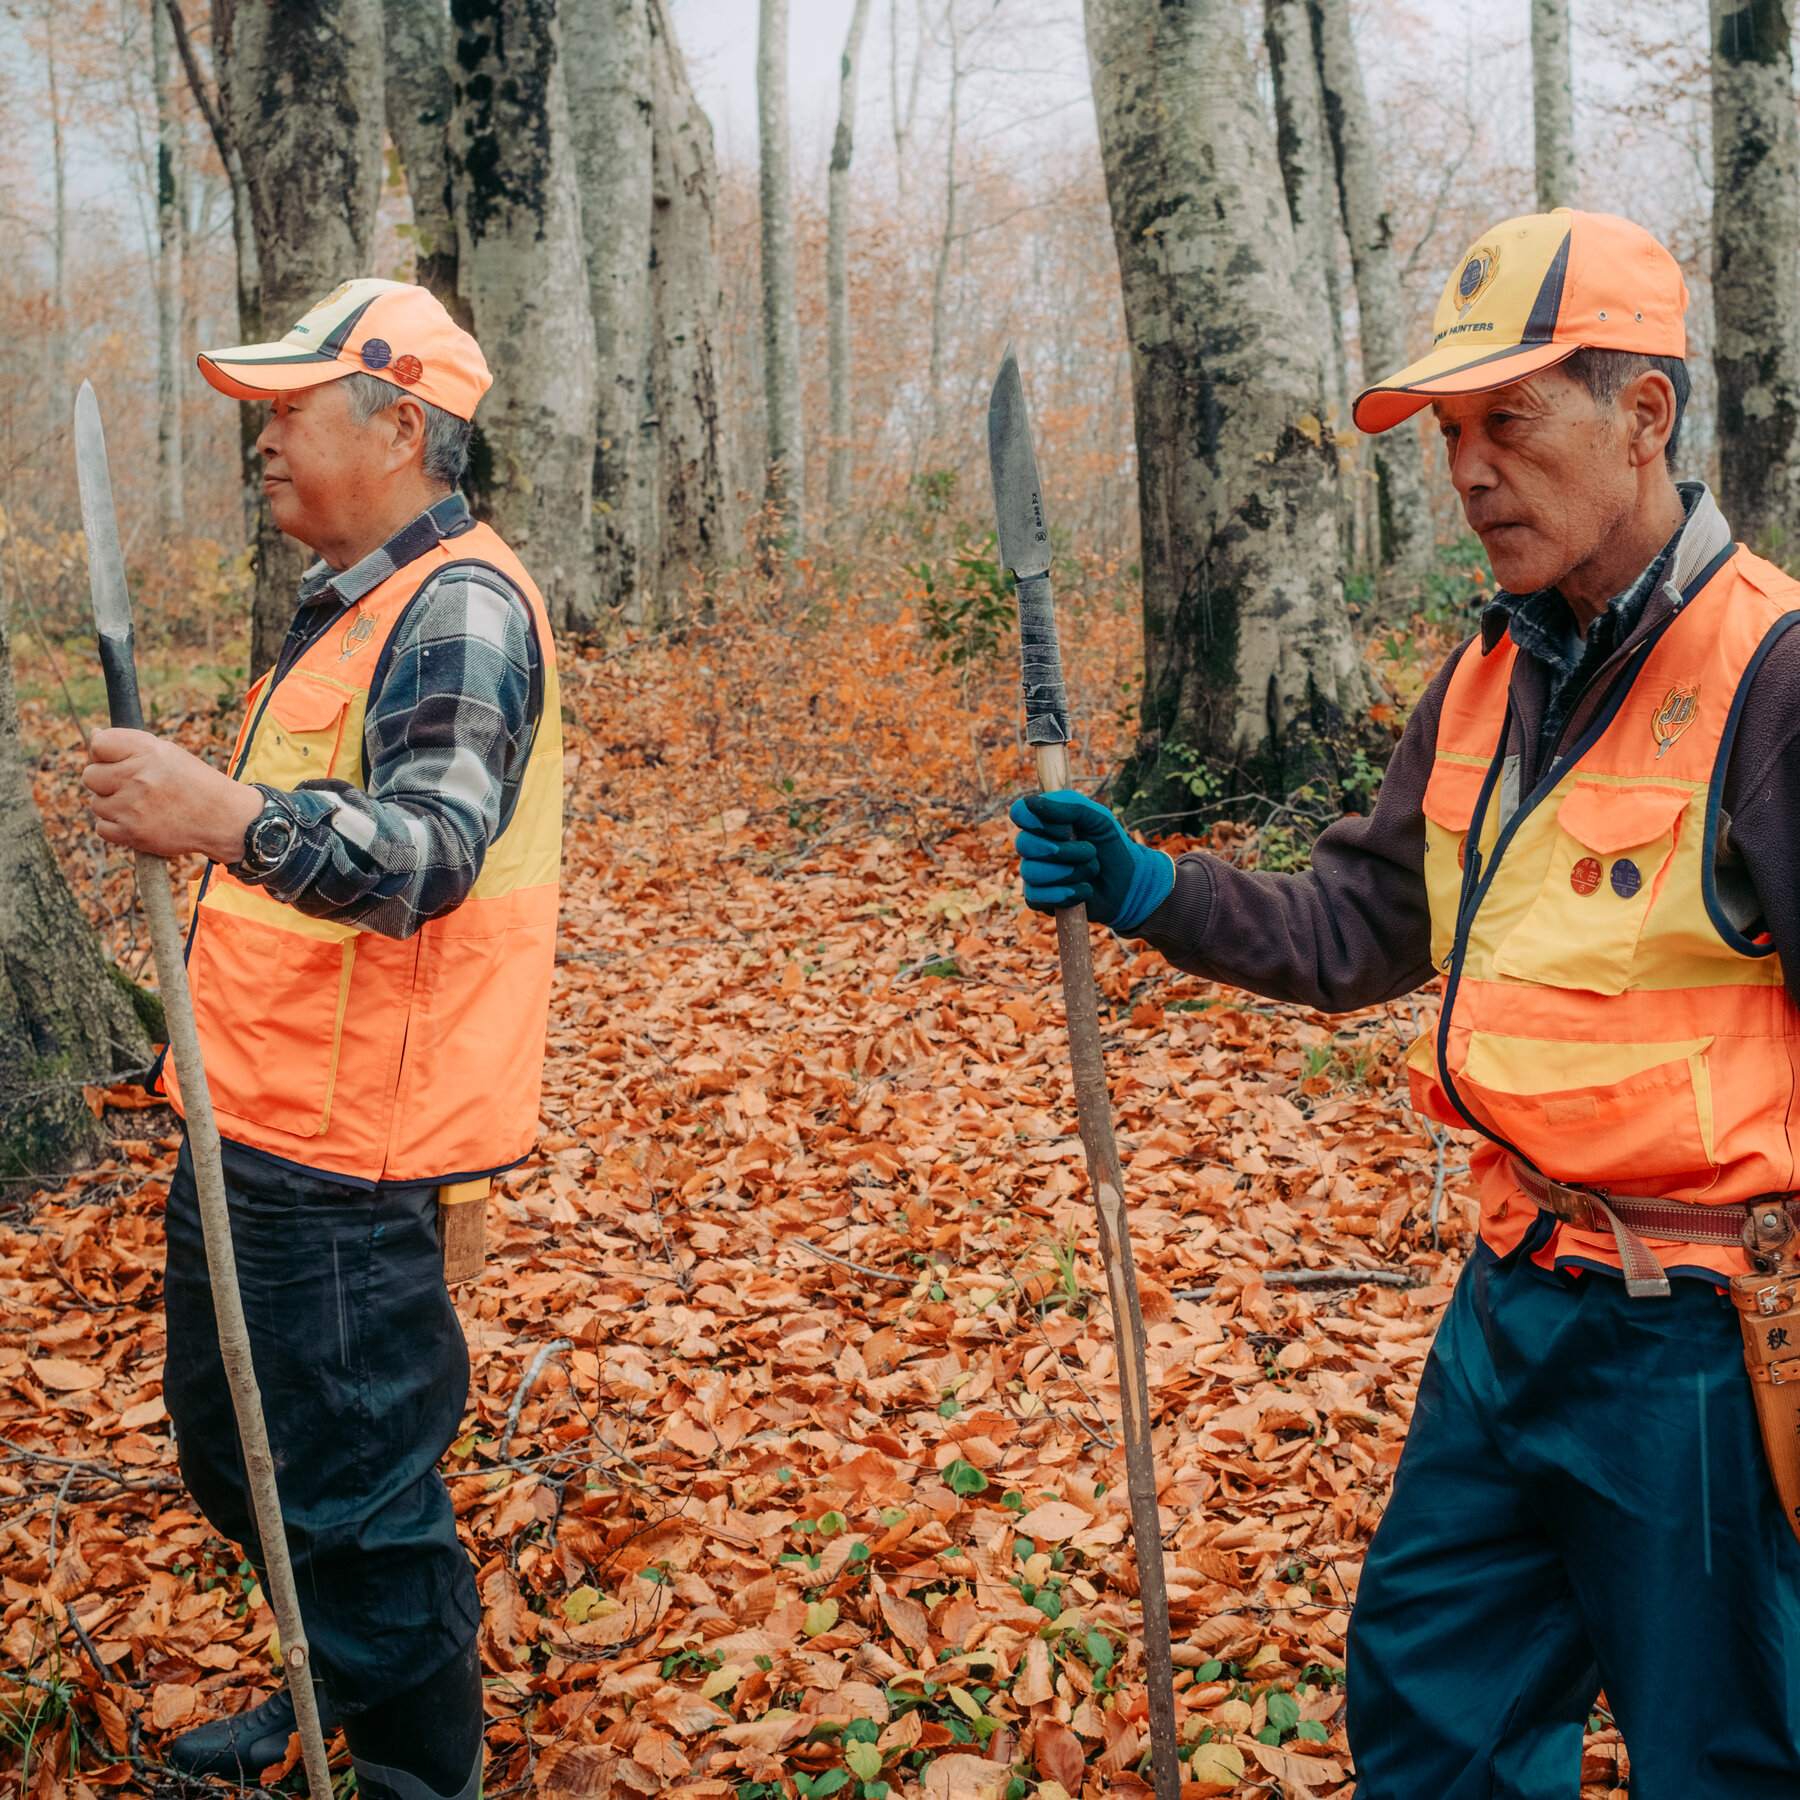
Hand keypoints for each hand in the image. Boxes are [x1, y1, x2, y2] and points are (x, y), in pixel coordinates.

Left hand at [82, 729, 264, 863]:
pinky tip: (138, 821)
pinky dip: (116, 826)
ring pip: (96, 803)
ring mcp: (133, 807)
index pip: (99, 745)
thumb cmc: (195, 783)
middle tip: (131, 786)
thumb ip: (131, 745)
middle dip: (106, 781)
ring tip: (141, 805)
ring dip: (113, 805)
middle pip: (90, 776)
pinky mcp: (132, 833)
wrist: (224, 819)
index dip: (104, 753)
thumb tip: (94, 735)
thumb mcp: (169, 754)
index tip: (116, 761)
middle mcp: (138, 777)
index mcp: (148, 751)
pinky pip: (102, 827)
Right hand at [1009, 790, 1174, 929]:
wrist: (1128, 883)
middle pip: (1024, 845)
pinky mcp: (1039, 899)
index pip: (1019, 813)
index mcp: (1045, 821)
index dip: (1038, 821)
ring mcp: (1034, 873)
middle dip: (1063, 851)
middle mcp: (1035, 846)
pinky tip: (1084, 891)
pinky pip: (1035, 897)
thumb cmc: (1111, 845)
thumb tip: (1030, 803)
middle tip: (1090, 852)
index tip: (1065, 828)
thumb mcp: (1098, 818)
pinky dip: (1065, 895)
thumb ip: (1067, 805)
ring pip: (1031, 872)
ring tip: (1091, 872)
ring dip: (1069, 873)